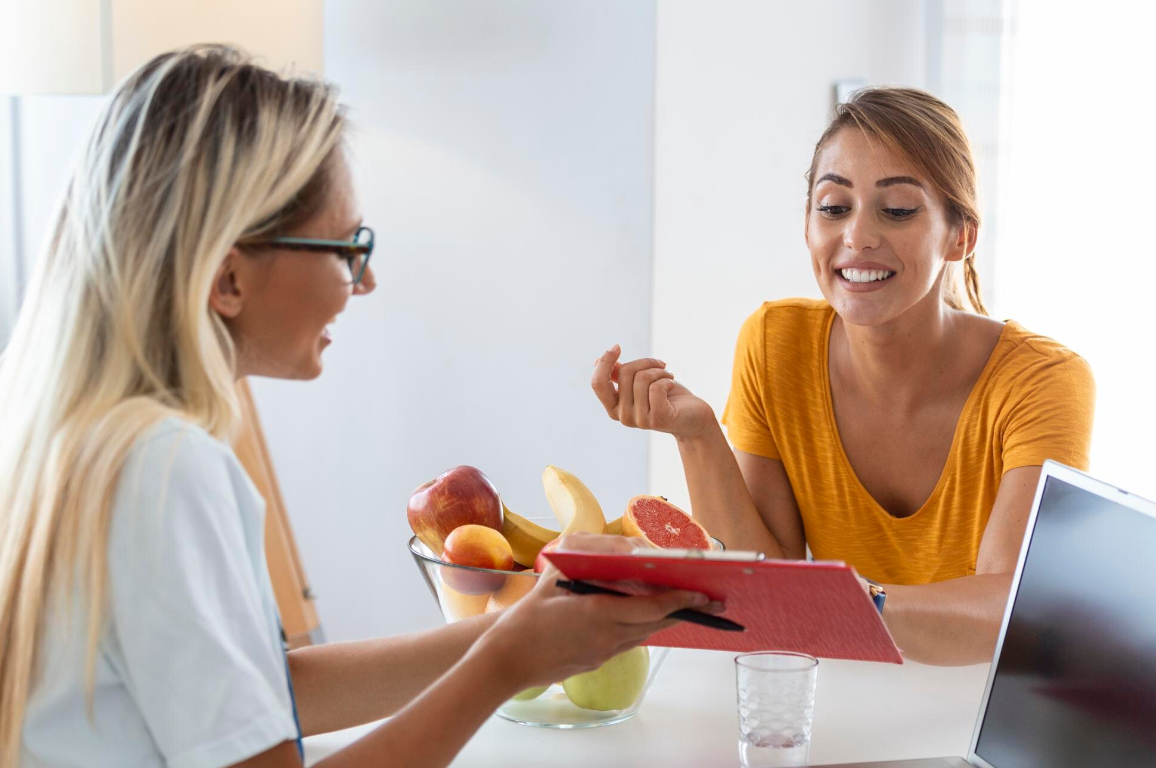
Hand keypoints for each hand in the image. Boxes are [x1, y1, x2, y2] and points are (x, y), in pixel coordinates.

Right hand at [480, 534, 718, 689]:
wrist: (506, 659)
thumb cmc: (526, 617)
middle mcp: (607, 636)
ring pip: (644, 634)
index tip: (701, 593)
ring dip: (664, 620)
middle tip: (711, 602)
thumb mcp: (554, 580)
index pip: (652, 607)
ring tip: (686, 607)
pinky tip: (646, 618)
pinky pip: (627, 643)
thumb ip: (585, 567)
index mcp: (599, 613)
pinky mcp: (596, 662)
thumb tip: (615, 552)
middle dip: (684, 611)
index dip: (680, 600)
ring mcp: (603, 653)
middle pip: (656, 623)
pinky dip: (641, 628)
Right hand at [591, 345, 716, 439]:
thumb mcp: (641, 384)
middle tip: (660, 365)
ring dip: (660, 371)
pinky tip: (672, 384)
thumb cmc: (667, 398)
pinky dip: (667, 379)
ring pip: (642, 378)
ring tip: (668, 376)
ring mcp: (639, 420)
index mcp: (613, 408)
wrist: (694, 419)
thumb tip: (597, 361)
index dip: (605, 362)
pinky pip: (656, 387)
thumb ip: (620, 376)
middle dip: (645, 361)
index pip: (597, 383)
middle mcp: (623, 416)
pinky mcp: (657, 419)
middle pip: (624, 373)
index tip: (617, 346)